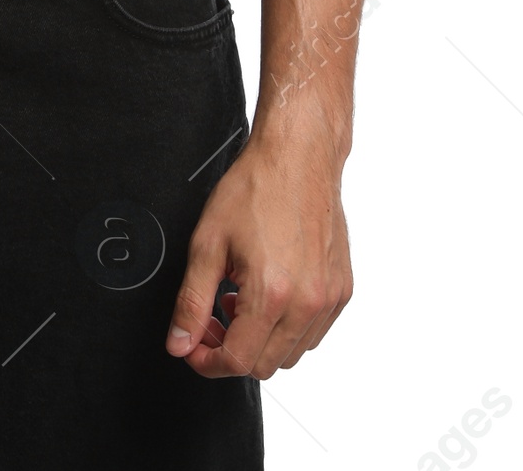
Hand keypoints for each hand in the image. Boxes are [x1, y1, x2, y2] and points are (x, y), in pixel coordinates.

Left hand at [166, 125, 352, 378]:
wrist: (297, 158)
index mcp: (272, 294)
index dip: (207, 361)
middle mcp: (307, 303)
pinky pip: (313, 333)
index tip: (192, 346)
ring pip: (291, 354)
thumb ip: (191, 301)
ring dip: (260, 340)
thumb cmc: (255, 189)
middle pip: (264, 364)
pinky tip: (269, 294)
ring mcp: (329, 299)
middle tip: (211, 318)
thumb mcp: (207, 243)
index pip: (238, 362)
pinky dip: (288, 327)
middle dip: (231, 350)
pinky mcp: (342, 290)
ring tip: (239, 299)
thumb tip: (179, 342)